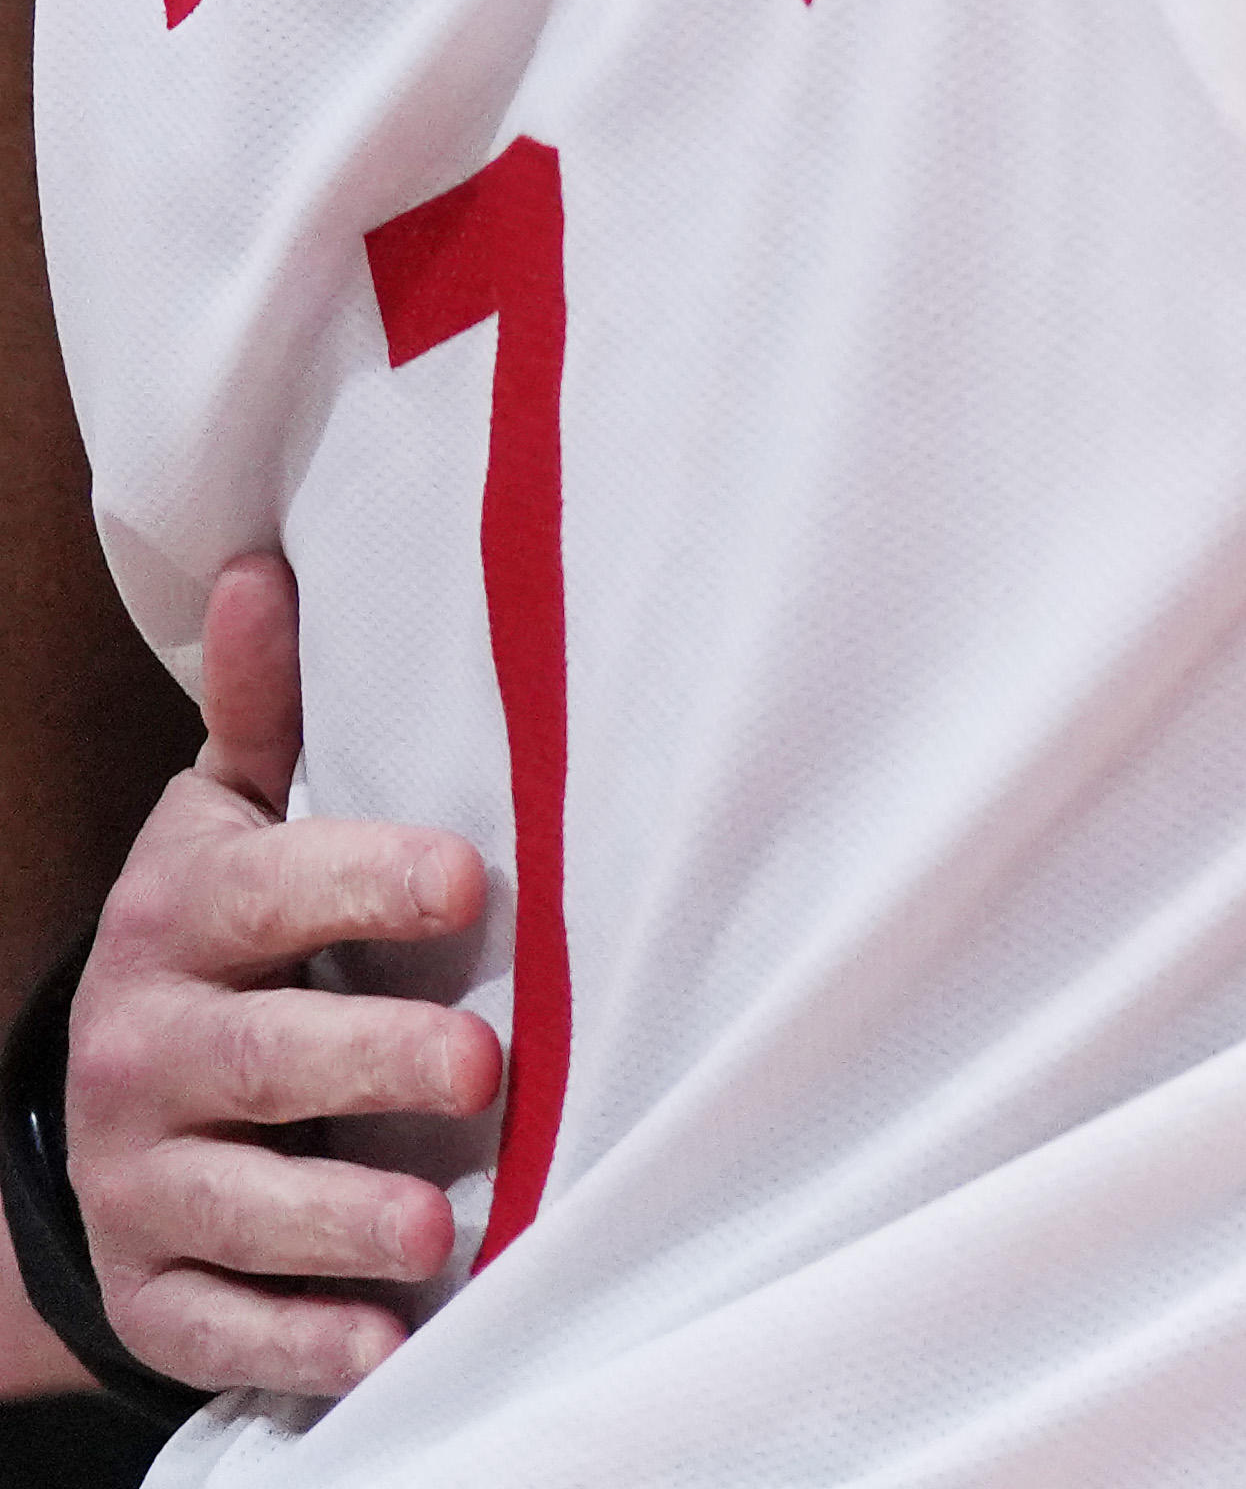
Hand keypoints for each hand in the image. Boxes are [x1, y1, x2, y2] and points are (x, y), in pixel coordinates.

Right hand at [63, 558, 494, 1400]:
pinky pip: (220, 1325)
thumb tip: (266, 564)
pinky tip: (380, 1347)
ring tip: (431, 1227)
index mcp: (184, 923)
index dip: (360, 883)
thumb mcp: (226, 826)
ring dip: (338, 1218)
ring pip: (238, 1203)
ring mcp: (145, 1181)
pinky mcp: (156, 1291)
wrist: (99, 1114)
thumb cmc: (224, 943)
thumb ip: (266, 717)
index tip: (463, 881)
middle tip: (479, 1064)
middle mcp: (151, 1054)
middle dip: (367, 1063)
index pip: (269, 894)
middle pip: (261, 1060)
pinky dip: (297, 1343)